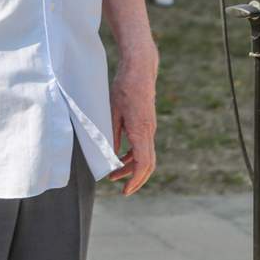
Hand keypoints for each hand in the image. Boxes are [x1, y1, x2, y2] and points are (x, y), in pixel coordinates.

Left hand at [108, 65, 156, 194]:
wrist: (140, 68)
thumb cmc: (124, 87)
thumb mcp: (112, 112)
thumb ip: (112, 135)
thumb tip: (110, 157)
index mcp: (141, 130)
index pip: (143, 162)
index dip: (135, 179)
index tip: (126, 190)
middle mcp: (149, 131)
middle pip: (148, 164)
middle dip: (136, 179)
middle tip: (122, 190)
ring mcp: (150, 127)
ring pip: (146, 156)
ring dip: (132, 168)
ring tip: (114, 175)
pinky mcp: (147, 123)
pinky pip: (143, 146)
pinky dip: (133, 156)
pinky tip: (119, 157)